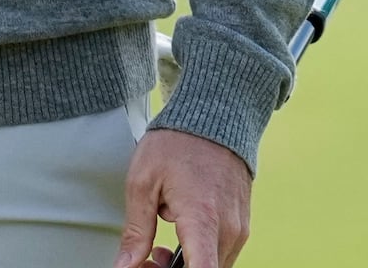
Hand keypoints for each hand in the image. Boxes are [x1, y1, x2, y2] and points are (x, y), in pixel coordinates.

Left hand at [114, 126, 250, 267]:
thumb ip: (136, 232)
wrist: (214, 115)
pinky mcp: (242, 223)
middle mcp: (228, 228)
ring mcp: (239, 226)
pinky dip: (199, 254)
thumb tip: (125, 266)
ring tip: (158, 248)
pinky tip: (178, 236)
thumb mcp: (143, 183)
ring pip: (213, 266)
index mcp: (202, 218)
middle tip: (146, 259)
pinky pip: (221, 253)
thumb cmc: (178, 143)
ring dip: (185, 265)